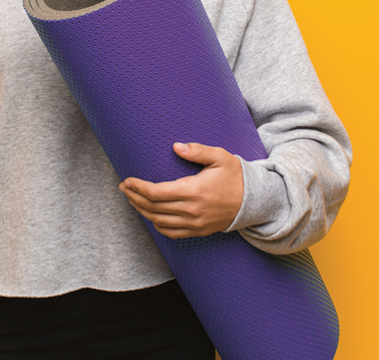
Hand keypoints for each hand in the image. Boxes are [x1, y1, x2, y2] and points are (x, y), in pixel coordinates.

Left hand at [118, 142, 244, 237]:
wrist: (254, 201)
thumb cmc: (236, 176)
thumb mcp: (221, 157)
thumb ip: (198, 151)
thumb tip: (176, 146)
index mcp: (195, 191)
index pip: (157, 193)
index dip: (138, 187)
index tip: (128, 180)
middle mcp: (192, 210)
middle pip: (153, 207)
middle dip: (134, 197)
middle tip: (124, 187)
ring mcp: (195, 223)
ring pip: (159, 221)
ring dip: (142, 210)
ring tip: (132, 199)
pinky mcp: (198, 231)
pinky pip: (171, 232)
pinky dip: (156, 224)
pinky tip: (150, 215)